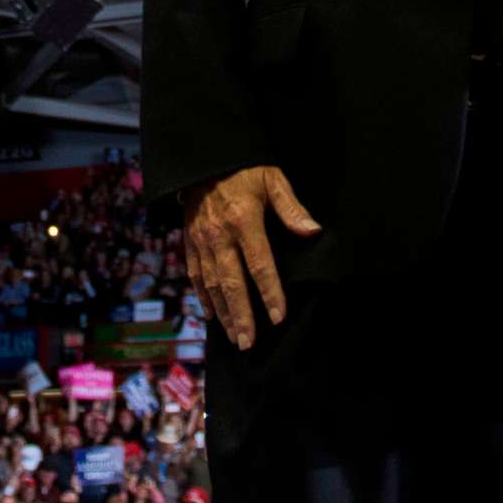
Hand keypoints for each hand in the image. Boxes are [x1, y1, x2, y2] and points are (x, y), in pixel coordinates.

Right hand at [181, 167, 319, 350]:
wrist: (201, 158)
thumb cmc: (243, 169)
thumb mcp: (272, 178)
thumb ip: (291, 208)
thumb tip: (312, 231)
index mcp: (243, 220)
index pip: (259, 264)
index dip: (270, 292)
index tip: (278, 317)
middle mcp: (219, 235)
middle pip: (231, 283)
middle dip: (241, 315)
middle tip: (249, 343)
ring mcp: (201, 240)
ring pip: (211, 284)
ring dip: (223, 313)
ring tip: (234, 337)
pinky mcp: (190, 241)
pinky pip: (195, 274)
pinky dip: (203, 297)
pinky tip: (211, 316)